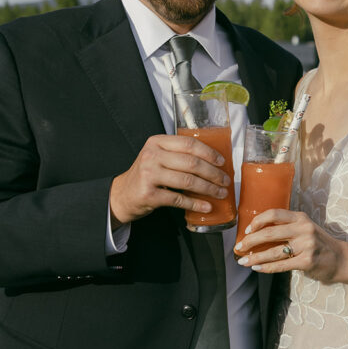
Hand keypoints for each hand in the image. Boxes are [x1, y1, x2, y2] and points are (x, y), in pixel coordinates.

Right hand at [110, 133, 230, 223]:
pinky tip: (206, 206)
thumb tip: (213, 162)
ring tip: (220, 193)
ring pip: (188, 181)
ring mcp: (149, 175)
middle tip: (225, 181)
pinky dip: (195, 203)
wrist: (122, 195)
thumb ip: (177, 154)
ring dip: (208, 188)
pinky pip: (178, 199)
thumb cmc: (146, 175)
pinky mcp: (149, 194)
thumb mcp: (157, 157)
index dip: (209, 153)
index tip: (222, 162)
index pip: (189, 144)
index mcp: (156, 142)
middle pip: (191, 163)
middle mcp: (152, 155)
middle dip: (213, 173)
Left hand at [234, 208, 342, 283]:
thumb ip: (287, 228)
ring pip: (273, 251)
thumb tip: (257, 235)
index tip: (246, 230)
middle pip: (269, 233)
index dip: (257, 221)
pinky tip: (256, 268)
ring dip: (255, 257)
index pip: (274, 214)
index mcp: (300, 218)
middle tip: (238, 247)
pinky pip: (281, 265)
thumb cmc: (318, 244)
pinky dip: (266, 267)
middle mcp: (303, 229)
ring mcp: (306, 245)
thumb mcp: (305, 229)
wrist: (341, 259)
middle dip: (250, 241)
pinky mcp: (307, 261)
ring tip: (242, 261)